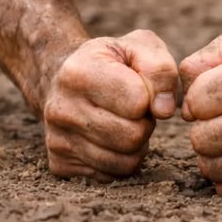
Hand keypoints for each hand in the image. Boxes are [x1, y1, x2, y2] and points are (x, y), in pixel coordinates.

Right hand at [43, 30, 177, 181]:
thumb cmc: (111, 61)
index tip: (140, 86)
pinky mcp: (60, 164)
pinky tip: (110, 137)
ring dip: (136, 143)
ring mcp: (56, 139)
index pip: (138, 102)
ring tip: (124, 121)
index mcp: (78, 72)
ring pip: (124, 162)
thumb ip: (160, 69)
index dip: (150, 95)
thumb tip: (165, 110)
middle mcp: (61, 108)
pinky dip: (120, 160)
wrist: (63, 76)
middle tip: (136, 109)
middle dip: (145, 122)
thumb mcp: (139, 46)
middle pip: (132, 136)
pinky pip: (110, 176)